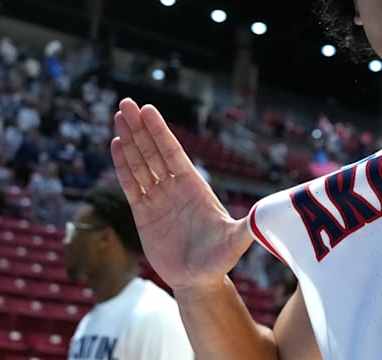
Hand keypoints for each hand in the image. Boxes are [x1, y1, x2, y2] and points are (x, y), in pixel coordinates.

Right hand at [112, 98, 251, 291]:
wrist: (199, 279)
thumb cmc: (220, 259)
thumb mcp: (235, 242)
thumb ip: (247, 228)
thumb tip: (265, 217)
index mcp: (194, 187)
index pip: (173, 153)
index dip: (160, 132)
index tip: (149, 110)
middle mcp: (175, 187)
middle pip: (154, 151)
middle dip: (140, 128)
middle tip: (126, 102)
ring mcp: (158, 198)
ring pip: (140, 163)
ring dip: (129, 140)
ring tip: (119, 116)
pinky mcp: (143, 213)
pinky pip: (131, 184)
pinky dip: (123, 166)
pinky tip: (116, 145)